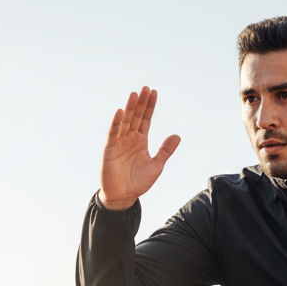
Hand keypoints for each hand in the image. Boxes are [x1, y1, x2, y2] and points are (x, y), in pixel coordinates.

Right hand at [99, 87, 180, 209]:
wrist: (123, 196)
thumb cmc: (138, 183)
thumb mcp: (156, 166)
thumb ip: (165, 151)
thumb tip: (177, 136)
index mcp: (140, 141)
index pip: (145, 120)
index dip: (149, 107)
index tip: (154, 92)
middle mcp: (129, 138)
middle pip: (136, 117)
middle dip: (141, 103)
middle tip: (146, 88)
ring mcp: (119, 142)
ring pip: (125, 122)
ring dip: (129, 108)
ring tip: (134, 95)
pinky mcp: (109, 149)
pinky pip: (113, 133)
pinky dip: (116, 123)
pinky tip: (120, 112)